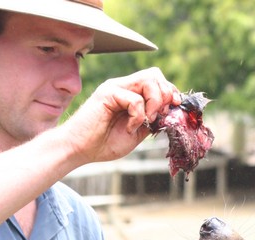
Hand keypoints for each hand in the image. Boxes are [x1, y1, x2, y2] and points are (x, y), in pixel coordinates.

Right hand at [62, 67, 180, 165]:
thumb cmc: (104, 143)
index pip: (157, 81)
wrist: (80, 149)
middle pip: (155, 74)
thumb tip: (171, 114)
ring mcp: (115, 87)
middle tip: (158, 116)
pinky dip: (138, 116)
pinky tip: (129, 128)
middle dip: (165, 95)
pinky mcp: (108, 93)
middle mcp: (124, 86)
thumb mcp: (137, 133)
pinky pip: (135, 99)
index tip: (174, 108)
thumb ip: (152, 122)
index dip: (170, 92)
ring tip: (146, 121)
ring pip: (148, 80)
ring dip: (155, 103)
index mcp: (131, 94)